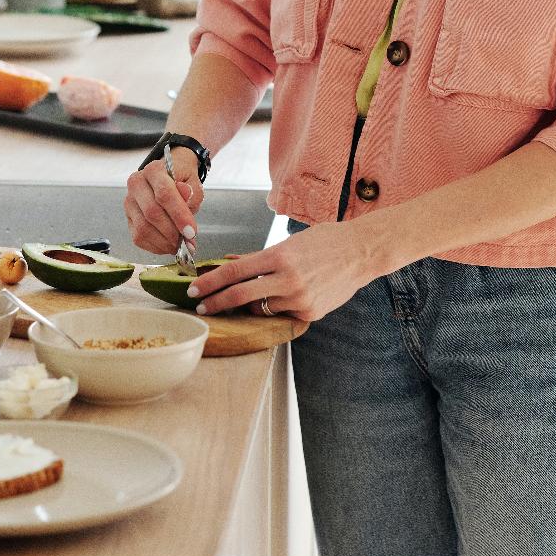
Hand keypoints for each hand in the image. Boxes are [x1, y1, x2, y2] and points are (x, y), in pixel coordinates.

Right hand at [123, 149, 204, 254]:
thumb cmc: (182, 179)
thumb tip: (185, 196)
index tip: (191, 231)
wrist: (171, 176)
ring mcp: (130, 202)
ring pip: (143, 228)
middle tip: (188, 241)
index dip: (178, 215)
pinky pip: (139, 238)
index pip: (164, 194)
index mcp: (153, 170)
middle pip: (152, 213)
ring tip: (180, 244)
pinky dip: (156, 246)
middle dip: (172, 232)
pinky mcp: (128, 218)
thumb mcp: (193, 180)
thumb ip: (191, 191)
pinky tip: (168, 245)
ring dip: (164, 242)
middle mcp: (137, 184)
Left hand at [185, 221, 378, 321]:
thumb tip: (231, 262)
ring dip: (249, 305)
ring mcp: (299, 298)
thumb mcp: (289, 243)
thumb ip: (259, 257)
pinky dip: (274, 308)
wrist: (361, 252)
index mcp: (279, 256)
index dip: (211, 282)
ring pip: (261, 308)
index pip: (234, 271)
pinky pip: (281, 314)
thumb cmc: (324, 241)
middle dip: (216, 302)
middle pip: (240, 294)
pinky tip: (279, 299)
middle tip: (200, 306)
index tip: (194, 289)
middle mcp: (287, 279)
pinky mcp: (310, 313)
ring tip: (247, 298)